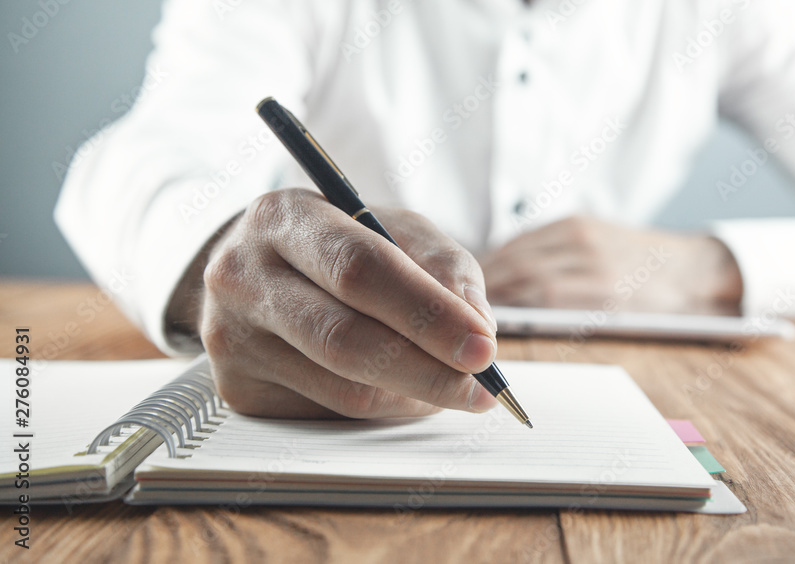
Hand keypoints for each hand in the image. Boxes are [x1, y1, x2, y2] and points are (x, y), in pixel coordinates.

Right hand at [167, 188, 498, 417]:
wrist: (257, 271)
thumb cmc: (341, 246)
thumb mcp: (394, 229)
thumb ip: (444, 267)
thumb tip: (478, 329)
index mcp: (283, 217)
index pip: (359, 269)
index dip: (427, 313)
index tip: (483, 346)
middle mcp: (242, 275)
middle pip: (344, 338)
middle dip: (428, 370)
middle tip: (484, 387)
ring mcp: (231, 337)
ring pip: (342, 388)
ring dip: (414, 396)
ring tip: (455, 387)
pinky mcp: (237, 387)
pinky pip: (330, 414)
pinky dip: (384, 409)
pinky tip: (404, 390)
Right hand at [479, 216, 742, 314]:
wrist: (692, 267)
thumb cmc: (657, 305)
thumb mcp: (623, 322)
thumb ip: (571, 319)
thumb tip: (520, 324)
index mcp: (607, 286)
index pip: (541, 294)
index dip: (505, 309)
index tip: (480, 321)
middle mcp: (593, 254)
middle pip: (524, 268)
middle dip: (487, 288)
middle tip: (460, 305)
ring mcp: (584, 232)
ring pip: (523, 249)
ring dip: (490, 268)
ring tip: (467, 288)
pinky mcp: (578, 220)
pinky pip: (532, 235)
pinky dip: (506, 251)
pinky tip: (492, 266)